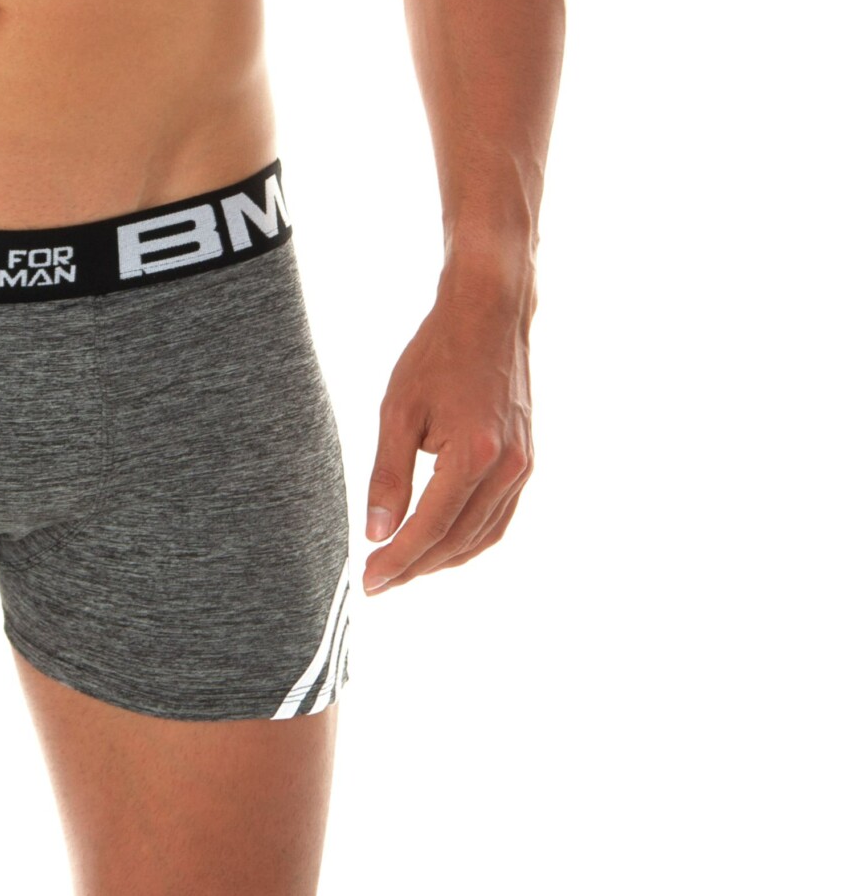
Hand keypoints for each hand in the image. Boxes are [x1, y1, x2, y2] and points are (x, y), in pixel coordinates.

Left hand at [362, 267, 533, 593]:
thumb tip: (377, 532)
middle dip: (416, 567)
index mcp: (473, 455)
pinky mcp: (525, 462)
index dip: (397, 559)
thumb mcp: (399, 409)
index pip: (429, 528)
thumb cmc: (439, 353)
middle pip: (457, 541)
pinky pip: (498, 518)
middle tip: (380, 581)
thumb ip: (388, 474)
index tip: (369, 582)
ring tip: (405, 568)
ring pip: (482, 536)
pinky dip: (468, 538)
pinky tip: (441, 542)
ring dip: (443, 559)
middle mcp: (506, 469)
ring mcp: (522, 467)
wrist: (489, 314)